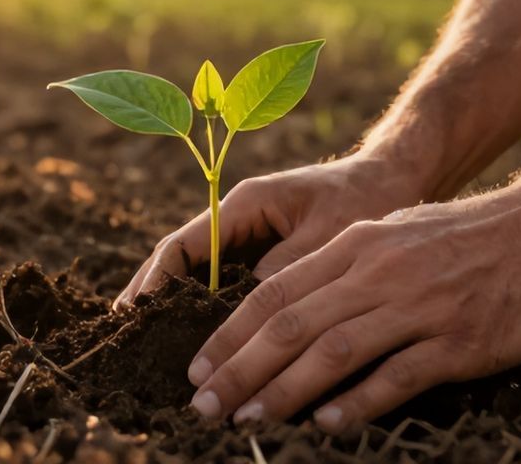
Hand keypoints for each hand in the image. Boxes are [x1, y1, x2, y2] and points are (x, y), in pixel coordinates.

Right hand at [114, 151, 426, 307]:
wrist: (396, 179)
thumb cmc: (365, 201)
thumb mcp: (325, 238)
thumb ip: (282, 271)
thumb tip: (242, 314)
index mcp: (245, 203)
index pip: (182, 244)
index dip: (155, 281)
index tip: (135, 314)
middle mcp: (238, 217)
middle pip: (179, 258)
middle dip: (151, 294)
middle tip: (123, 333)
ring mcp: (248, 233)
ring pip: (197, 271)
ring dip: (173, 302)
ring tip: (146, 341)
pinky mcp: (263, 250)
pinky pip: (223, 279)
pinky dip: (204, 304)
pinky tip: (195, 335)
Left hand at [184, 179, 520, 433]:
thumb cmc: (473, 235)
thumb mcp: (398, 234)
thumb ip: (349, 267)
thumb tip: (301, 306)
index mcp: (358, 245)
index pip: (274, 292)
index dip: (230, 334)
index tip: (198, 368)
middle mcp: (378, 272)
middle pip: (290, 324)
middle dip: (239, 368)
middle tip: (203, 405)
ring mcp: (418, 306)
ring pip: (332, 351)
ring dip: (282, 390)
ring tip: (246, 419)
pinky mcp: (457, 340)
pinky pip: (396, 374)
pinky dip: (356, 401)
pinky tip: (326, 425)